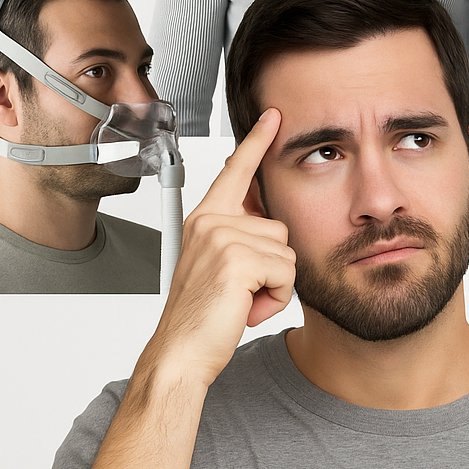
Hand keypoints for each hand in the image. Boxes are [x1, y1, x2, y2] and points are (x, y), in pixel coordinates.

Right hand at [145, 109, 294, 390]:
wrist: (181, 353)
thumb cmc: (202, 316)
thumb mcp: (219, 265)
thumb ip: (239, 236)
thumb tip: (267, 220)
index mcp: (206, 219)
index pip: (236, 170)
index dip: (257, 140)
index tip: (273, 114)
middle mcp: (211, 222)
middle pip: (279, 226)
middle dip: (272, 266)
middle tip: (239, 291)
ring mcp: (221, 238)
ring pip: (287, 251)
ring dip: (274, 284)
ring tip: (240, 300)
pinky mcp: (236, 259)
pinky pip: (286, 272)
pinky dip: (275, 297)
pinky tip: (246, 307)